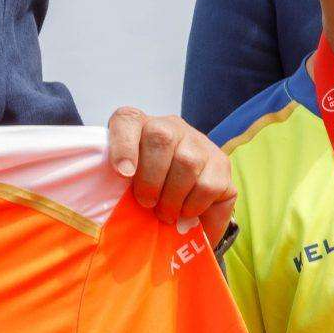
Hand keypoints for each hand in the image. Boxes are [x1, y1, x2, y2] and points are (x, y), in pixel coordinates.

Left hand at [105, 106, 234, 242]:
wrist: (183, 201)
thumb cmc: (145, 191)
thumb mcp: (124, 185)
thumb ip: (115, 186)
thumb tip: (112, 207)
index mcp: (138, 126)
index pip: (127, 119)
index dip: (123, 145)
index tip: (123, 173)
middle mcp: (170, 126)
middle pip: (160, 138)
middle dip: (151, 179)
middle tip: (147, 203)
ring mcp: (199, 142)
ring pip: (187, 162)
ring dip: (173, 197)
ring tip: (166, 213)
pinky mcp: (221, 163)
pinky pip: (208, 185)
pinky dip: (194, 205)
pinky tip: (185, 211)